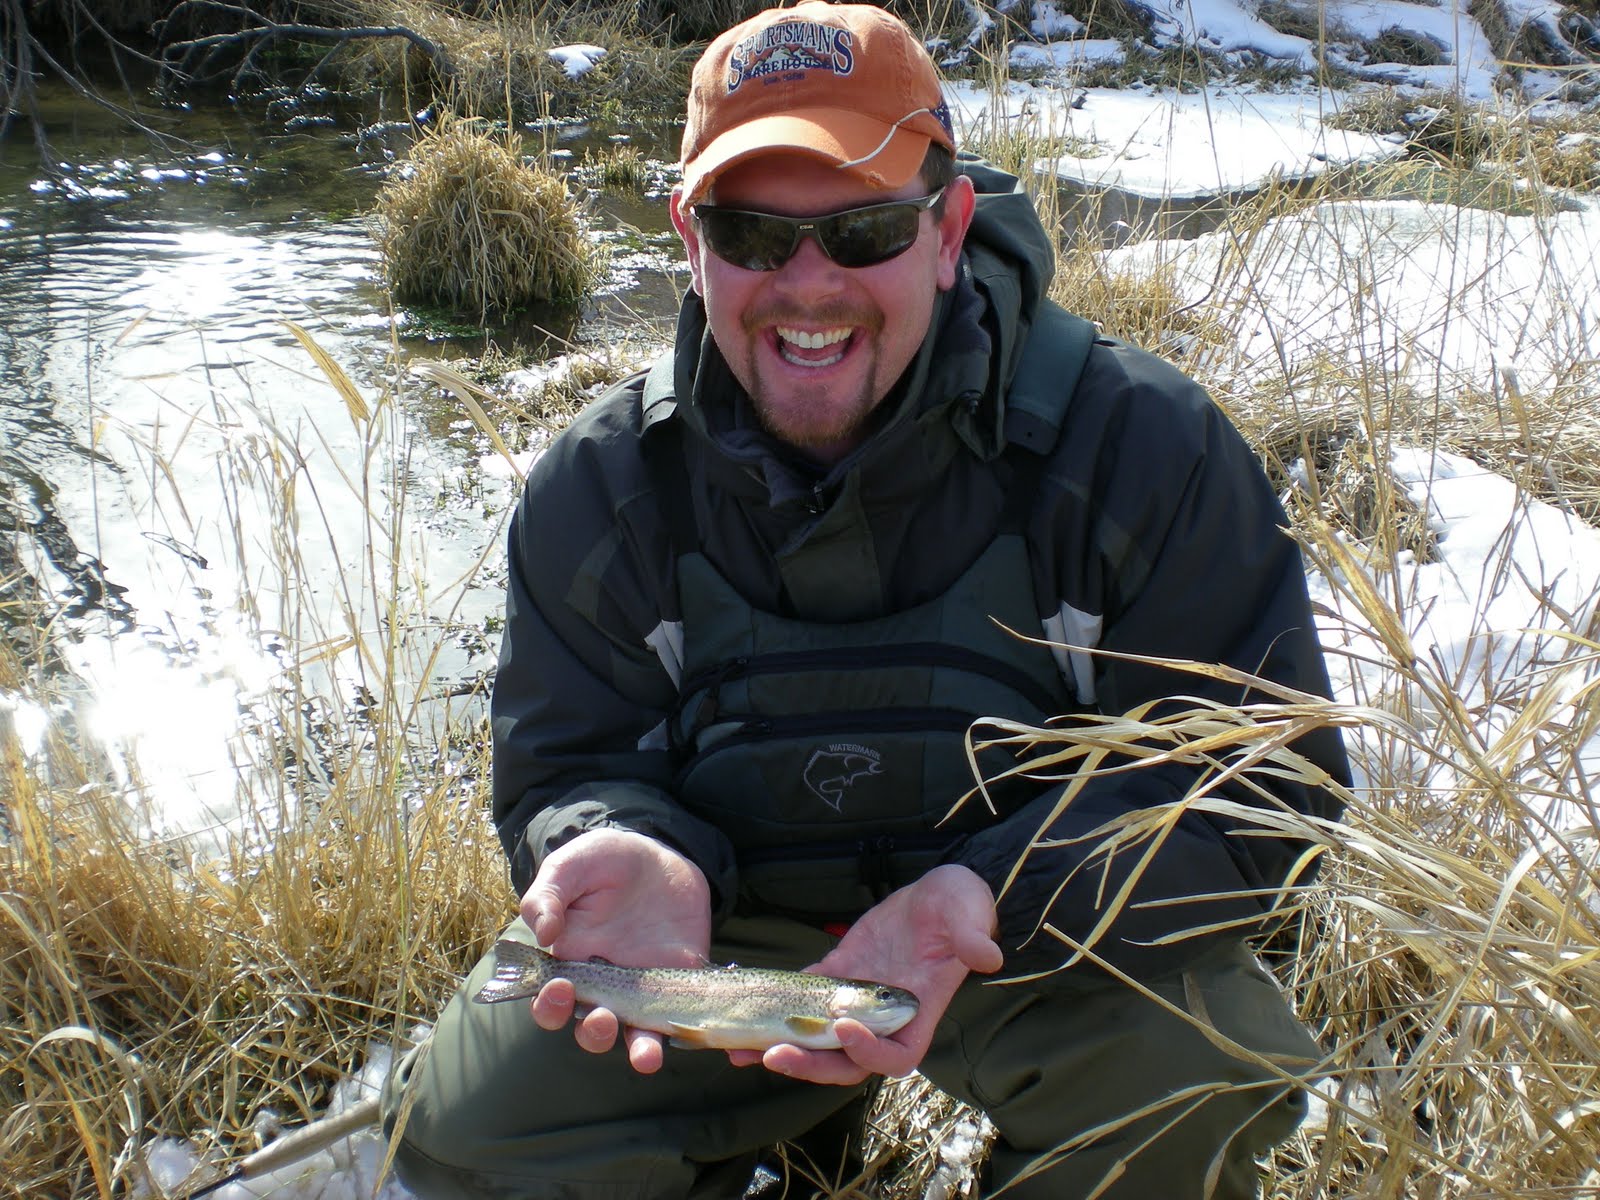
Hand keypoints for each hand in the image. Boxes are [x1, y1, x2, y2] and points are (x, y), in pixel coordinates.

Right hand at [519, 827, 711, 1073]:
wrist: (657, 856)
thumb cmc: (603, 862)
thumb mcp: (570, 866)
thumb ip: (548, 895)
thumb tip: (543, 932)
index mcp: (569, 966)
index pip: (550, 1004)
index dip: (549, 1006)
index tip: (559, 988)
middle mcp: (604, 987)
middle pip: (592, 1030)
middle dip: (595, 1033)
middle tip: (602, 1018)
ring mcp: (645, 989)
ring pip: (638, 1035)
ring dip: (641, 1050)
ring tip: (645, 1056)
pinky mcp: (682, 982)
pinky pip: (687, 1015)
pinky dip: (695, 1033)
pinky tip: (702, 1038)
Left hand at [728, 864, 1002, 1085]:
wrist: (942, 889)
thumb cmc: (962, 902)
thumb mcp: (970, 910)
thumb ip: (974, 935)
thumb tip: (987, 954)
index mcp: (920, 1009)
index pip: (895, 1055)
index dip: (868, 1051)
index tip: (843, 1027)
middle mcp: (886, 1015)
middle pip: (847, 1061)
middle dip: (810, 1063)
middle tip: (772, 1054)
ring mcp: (858, 997)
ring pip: (819, 1039)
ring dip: (783, 1046)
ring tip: (740, 1051)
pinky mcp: (839, 973)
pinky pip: (804, 1000)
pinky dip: (778, 1008)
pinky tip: (747, 1011)